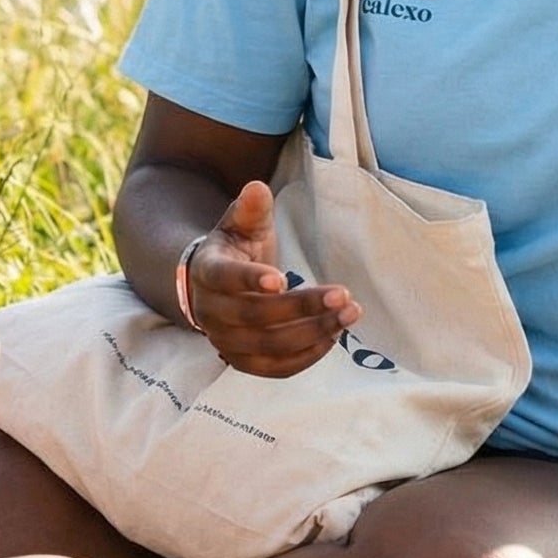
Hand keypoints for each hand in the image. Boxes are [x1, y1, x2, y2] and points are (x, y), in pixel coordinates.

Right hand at [186, 180, 360, 377]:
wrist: (212, 287)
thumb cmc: (234, 249)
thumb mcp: (240, 223)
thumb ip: (250, 208)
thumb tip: (257, 188)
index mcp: (208, 272)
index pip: (225, 279)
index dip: (251, 280)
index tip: (284, 277)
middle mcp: (211, 312)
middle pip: (256, 317)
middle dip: (303, 307)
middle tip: (343, 294)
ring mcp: (225, 342)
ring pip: (270, 346)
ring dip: (314, 332)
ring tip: (350, 313)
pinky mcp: (243, 362)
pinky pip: (277, 368)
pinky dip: (308, 356)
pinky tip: (335, 335)